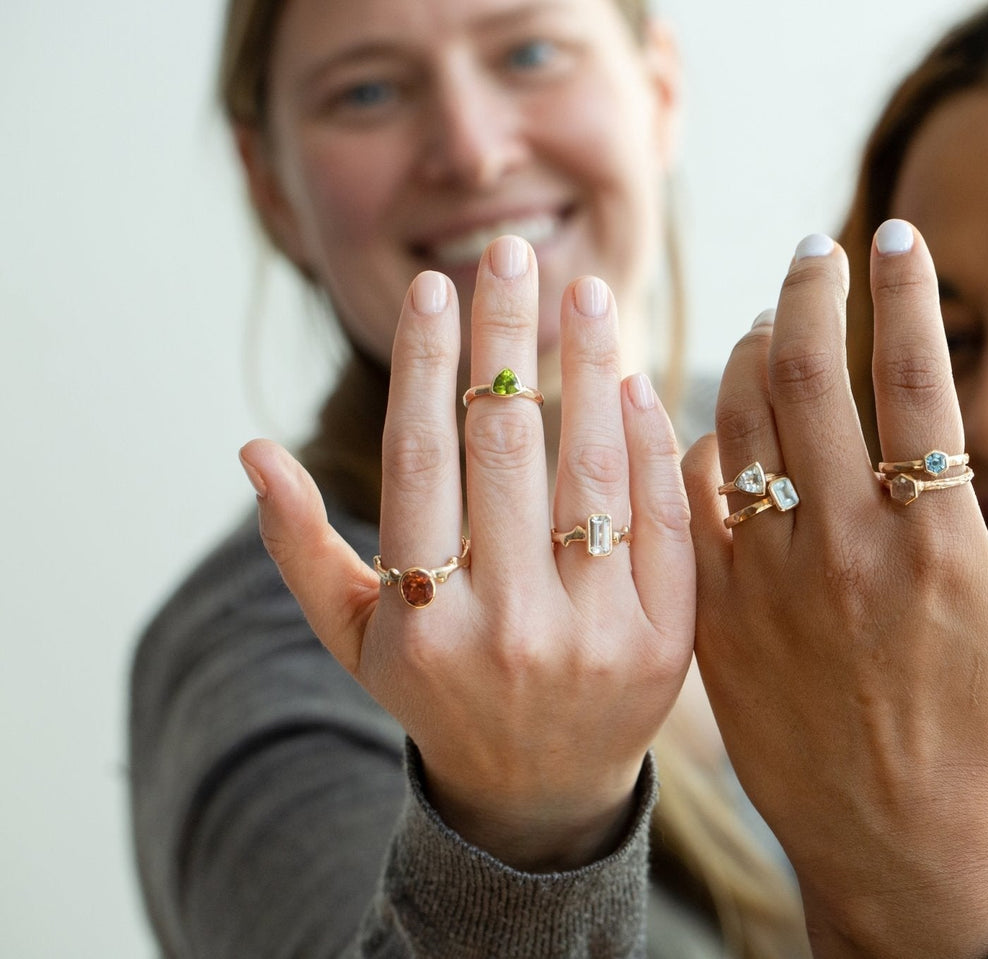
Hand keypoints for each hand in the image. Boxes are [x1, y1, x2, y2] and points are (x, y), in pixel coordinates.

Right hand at [239, 237, 694, 869]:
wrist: (539, 789)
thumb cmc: (437, 691)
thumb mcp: (354, 637)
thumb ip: (301, 546)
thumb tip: (250, 448)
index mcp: (420, 618)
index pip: (421, 459)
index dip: (429, 363)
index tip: (438, 285)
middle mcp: (504, 626)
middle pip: (507, 448)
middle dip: (509, 338)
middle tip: (516, 254)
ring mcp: (591, 636)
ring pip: (590, 474)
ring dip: (587, 369)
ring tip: (585, 294)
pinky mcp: (664, 644)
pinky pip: (660, 522)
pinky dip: (647, 446)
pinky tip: (632, 385)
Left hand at [681, 222, 987, 956]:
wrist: (894, 835)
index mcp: (937, 544)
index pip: (917, 379)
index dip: (907, 290)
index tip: (899, 232)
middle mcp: (845, 550)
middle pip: (809, 376)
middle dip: (810, 290)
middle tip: (815, 247)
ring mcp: (769, 580)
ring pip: (740, 422)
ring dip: (753, 351)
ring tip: (776, 321)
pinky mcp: (717, 611)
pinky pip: (691, 493)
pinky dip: (699, 436)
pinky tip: (720, 412)